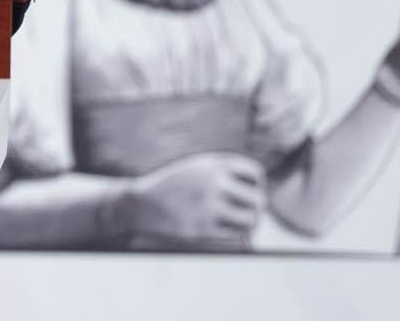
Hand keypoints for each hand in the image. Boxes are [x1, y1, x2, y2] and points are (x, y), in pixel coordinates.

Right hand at [126, 152, 265, 243]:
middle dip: (257, 207)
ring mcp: (208, 206)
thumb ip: (223, 170)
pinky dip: (237, 234)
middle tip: (251, 212)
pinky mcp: (202, 228)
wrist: (141, 203)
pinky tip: (230, 231)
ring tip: (246, 224)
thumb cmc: (173, 186)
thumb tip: (258, 188)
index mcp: (212, 164)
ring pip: (250, 219)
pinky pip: (234, 234)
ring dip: (251, 223)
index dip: (256, 184)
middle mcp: (212, 183)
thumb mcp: (196, 167)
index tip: (248, 190)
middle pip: (257, 199)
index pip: (255, 173)